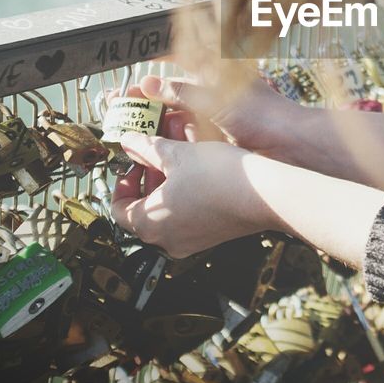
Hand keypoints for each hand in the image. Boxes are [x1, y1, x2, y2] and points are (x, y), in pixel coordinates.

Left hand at [110, 132, 269, 257]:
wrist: (265, 195)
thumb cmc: (219, 177)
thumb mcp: (176, 154)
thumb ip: (146, 148)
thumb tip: (129, 141)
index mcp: (149, 223)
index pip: (118, 210)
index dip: (121, 183)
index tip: (132, 164)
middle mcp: (166, 240)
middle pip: (143, 211)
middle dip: (146, 181)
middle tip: (153, 157)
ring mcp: (190, 241)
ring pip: (167, 213)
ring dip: (166, 187)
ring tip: (178, 160)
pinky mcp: (210, 237)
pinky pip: (187, 218)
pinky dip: (184, 197)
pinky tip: (198, 174)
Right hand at [137, 74, 321, 165]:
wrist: (292, 147)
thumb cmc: (264, 115)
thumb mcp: (216, 99)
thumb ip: (182, 92)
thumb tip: (149, 84)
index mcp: (218, 74)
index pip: (182, 58)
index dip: (158, 57)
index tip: (134, 61)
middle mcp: (215, 94)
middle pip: (174, 91)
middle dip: (147, 96)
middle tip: (120, 102)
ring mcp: (216, 118)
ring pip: (177, 116)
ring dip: (155, 120)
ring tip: (129, 126)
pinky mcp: (217, 140)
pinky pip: (187, 137)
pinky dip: (170, 140)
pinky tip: (153, 145)